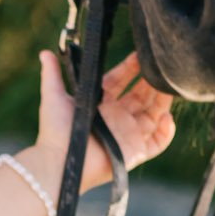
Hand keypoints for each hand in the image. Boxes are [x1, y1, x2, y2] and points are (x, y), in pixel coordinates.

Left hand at [30, 47, 176, 194]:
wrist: (60, 163)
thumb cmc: (55, 132)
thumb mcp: (53, 97)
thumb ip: (52, 75)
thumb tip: (44, 52)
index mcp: (99, 104)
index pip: (120, 81)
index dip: (131, 68)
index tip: (141, 54)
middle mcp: (115, 119)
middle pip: (141, 96)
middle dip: (151, 81)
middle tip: (160, 68)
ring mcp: (127, 136)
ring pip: (153, 115)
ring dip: (163, 100)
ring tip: (170, 86)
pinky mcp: (135, 153)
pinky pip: (158, 142)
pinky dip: (166, 131)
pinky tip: (167, 117)